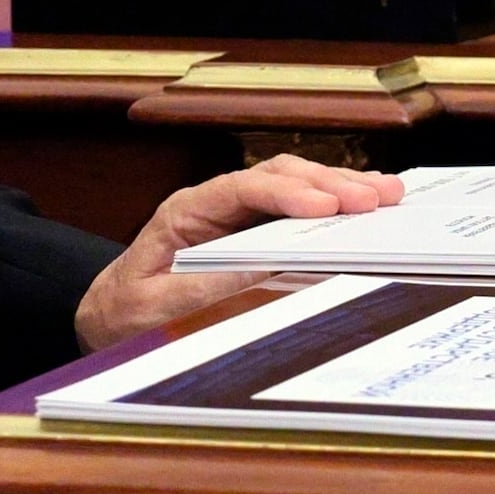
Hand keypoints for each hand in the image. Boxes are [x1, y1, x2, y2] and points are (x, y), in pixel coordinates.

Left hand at [74, 153, 409, 350]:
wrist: (108, 316)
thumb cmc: (126, 313)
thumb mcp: (157, 307)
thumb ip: (204, 287)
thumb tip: (262, 268)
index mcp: (185, 212)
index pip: (242, 188)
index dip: (287, 194)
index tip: (325, 207)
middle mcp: (213, 204)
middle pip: (277, 177)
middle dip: (329, 185)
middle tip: (374, 198)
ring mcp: (234, 214)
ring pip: (293, 185)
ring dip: (339, 188)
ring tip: (386, 194)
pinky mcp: (250, 230)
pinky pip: (295, 210)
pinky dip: (332, 207)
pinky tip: (364, 206)